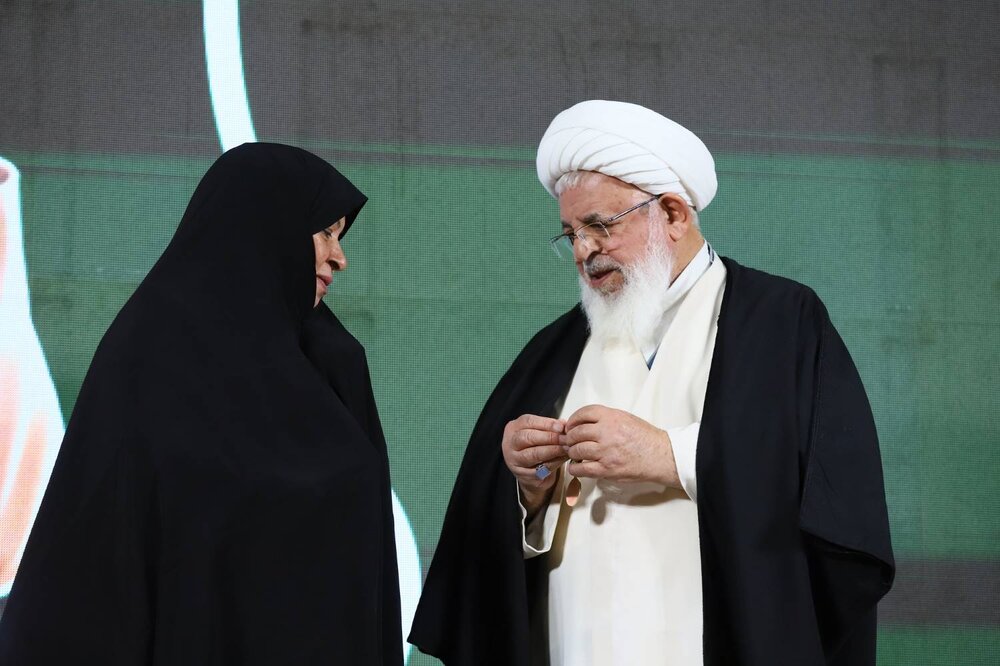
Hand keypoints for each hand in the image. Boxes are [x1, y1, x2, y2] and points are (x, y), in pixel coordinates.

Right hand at [502, 414, 567, 516]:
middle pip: (527, 437)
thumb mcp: (540, 433)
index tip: (561, 427)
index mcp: (513, 428)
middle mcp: (510, 444)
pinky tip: (563, 459)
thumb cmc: (535, 447)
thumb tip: (565, 425)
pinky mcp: (522, 475)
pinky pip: (539, 469)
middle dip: (549, 437)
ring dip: (552, 451)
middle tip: (565, 439)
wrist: (529, 470)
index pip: (528, 422)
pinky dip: (553, 463)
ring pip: (532, 454)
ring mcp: (514, 460)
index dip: (546, 423)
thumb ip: (550, 427)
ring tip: (566, 449)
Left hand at [562, 404, 679, 487]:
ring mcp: (606, 451)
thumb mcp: (625, 418)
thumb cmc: (644, 438)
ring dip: (572, 452)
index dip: (573, 419)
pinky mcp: (606, 469)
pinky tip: (576, 467)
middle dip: (570, 437)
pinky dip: (575, 468)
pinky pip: (582, 469)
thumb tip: (583, 423)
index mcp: (611, 417)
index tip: (571, 425)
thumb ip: (605, 419)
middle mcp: (607, 432)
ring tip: (575, 453)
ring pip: (576, 450)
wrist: (660, 456)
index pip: (584, 413)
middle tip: (570, 441)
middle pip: (576, 432)